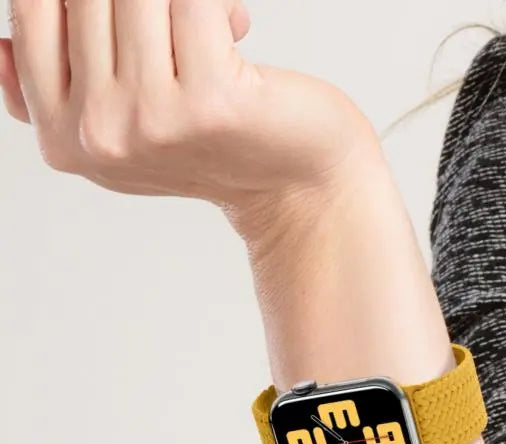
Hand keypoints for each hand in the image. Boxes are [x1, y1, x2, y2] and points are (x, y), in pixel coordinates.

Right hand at [0, 0, 381, 225]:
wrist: (295, 183)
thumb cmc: (215, 140)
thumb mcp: (122, 122)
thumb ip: (57, 83)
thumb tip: (0, 44)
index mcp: (61, 137)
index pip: (33, 7)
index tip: (134, 17)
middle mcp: (99, 135)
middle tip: (183, 22)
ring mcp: (151, 122)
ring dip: (181, 0)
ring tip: (210, 23)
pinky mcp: (209, 104)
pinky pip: (194, 0)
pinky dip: (217, 3)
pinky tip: (233, 24)